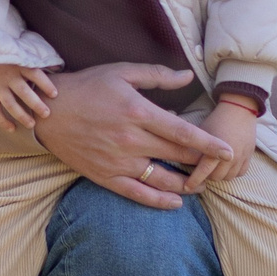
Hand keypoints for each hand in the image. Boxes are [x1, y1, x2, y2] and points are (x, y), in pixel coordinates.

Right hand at [0, 60, 55, 131]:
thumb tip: (58, 66)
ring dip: (21, 115)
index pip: (35, 74)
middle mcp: (8, 76)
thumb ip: (36, 60)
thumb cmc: (4, 54)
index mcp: (18, 64)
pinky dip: (2, 121)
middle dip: (36, 104)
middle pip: (24, 92)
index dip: (45, 84)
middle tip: (46, 114)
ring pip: (10, 104)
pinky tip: (12, 129)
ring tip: (32, 125)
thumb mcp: (19, 52)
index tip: (55, 94)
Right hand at [31, 64, 229, 210]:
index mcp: (138, 113)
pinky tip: (176, 202)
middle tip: (217, 165)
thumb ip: (157, 75)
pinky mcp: (106, 177)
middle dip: (201, 162)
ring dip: (186, 184)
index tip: (228, 151)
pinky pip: (138, 194)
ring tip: (201, 184)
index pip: (183, 132)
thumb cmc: (87, 87)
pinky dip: (160, 201)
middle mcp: (131, 140)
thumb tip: (188, 76)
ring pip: (163, 179)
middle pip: (177, 156)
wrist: (49, 112)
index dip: (209, 144)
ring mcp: (118, 162)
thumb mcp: (121, 73)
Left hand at [183, 100, 258, 185]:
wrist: (239, 108)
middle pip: (216, 177)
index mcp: (216, 148)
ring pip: (229, 177)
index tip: (187, 187)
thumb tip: (183, 161)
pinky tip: (227, 165)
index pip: (204, 171)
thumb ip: (195, 148)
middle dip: (208, 176)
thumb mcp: (202, 132)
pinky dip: (233, 172)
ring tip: (215, 167)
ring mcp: (242, 157)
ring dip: (220, 175)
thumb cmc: (216, 119)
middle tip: (203, 170)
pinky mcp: (250, 156)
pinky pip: (241, 173)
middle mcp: (230, 155)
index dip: (194, 181)